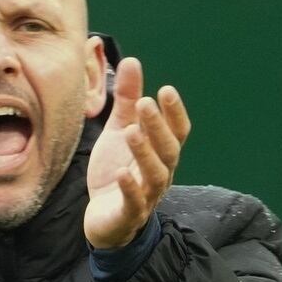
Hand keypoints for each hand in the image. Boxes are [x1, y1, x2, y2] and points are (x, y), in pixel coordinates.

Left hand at [84, 57, 190, 248]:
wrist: (104, 221)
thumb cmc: (117, 172)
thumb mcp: (119, 131)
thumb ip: (126, 99)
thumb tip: (131, 60)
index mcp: (161, 153)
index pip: (177, 131)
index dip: (174, 113)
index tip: (166, 90)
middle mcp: (161, 173)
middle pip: (168, 150)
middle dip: (158, 126)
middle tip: (144, 103)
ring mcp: (146, 196)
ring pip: (154, 174)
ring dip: (144, 152)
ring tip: (130, 131)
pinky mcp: (128, 214)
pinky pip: (133, 202)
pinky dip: (129, 187)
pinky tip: (121, 171)